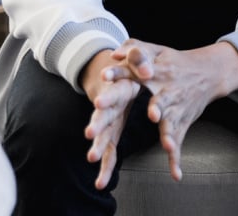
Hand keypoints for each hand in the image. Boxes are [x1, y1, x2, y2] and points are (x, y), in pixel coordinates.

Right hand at [82, 49, 140, 189]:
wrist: (114, 75)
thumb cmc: (126, 66)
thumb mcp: (133, 56)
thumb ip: (138, 59)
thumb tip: (147, 70)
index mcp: (116, 88)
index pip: (110, 92)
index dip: (105, 97)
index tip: (99, 102)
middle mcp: (108, 106)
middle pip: (102, 115)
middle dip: (97, 124)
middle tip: (90, 133)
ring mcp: (108, 121)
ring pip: (103, 136)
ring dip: (99, 147)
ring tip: (93, 159)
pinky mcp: (111, 133)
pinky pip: (110, 152)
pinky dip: (106, 167)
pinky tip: (101, 182)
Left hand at [116, 39, 237, 180]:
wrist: (208, 72)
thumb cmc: (175, 61)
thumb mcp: (155, 50)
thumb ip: (133, 49)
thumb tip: (113, 54)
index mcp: (155, 72)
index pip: (134, 70)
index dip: (119, 73)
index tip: (104, 76)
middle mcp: (167, 91)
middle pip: (160, 100)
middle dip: (155, 108)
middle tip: (151, 114)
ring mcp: (177, 108)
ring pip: (173, 123)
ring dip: (170, 134)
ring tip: (167, 144)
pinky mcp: (182, 122)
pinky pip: (179, 141)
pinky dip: (177, 158)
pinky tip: (175, 174)